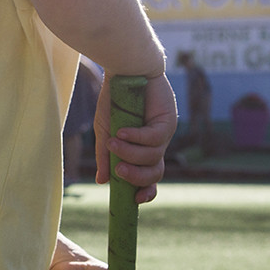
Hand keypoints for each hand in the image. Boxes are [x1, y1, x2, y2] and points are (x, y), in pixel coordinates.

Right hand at [93, 73, 177, 202]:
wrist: (124, 70)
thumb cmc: (114, 99)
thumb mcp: (104, 131)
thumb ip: (105, 155)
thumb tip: (101, 182)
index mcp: (142, 150)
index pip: (150, 178)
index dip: (146, 191)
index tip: (135, 199)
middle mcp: (155, 145)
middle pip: (155, 174)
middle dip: (137, 177)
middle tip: (118, 171)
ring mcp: (163, 134)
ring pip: (153, 157)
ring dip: (131, 154)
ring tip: (113, 142)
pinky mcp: (167, 120)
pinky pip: (153, 138)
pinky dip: (136, 138)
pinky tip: (122, 131)